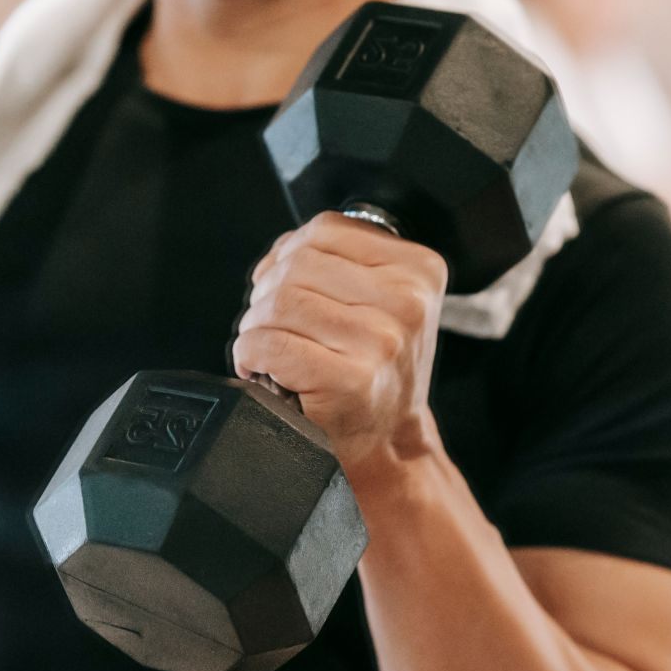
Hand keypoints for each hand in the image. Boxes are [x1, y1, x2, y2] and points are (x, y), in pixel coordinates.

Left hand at [232, 212, 448, 477]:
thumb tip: (280, 252)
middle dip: (268, 294)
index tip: (284, 288)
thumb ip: (339, 262)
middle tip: (270, 325)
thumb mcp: (383, 301)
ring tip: (267, 348)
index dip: (288, 255)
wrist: (389, 441)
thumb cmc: (376, 369)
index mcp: (420, 270)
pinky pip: (271, 345)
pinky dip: (250, 354)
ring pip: (280, 302)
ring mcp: (382, 341)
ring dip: (256, 326)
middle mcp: (408, 302)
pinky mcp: (351, 380)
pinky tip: (262, 368)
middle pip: (298, 265)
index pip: (325, 229)